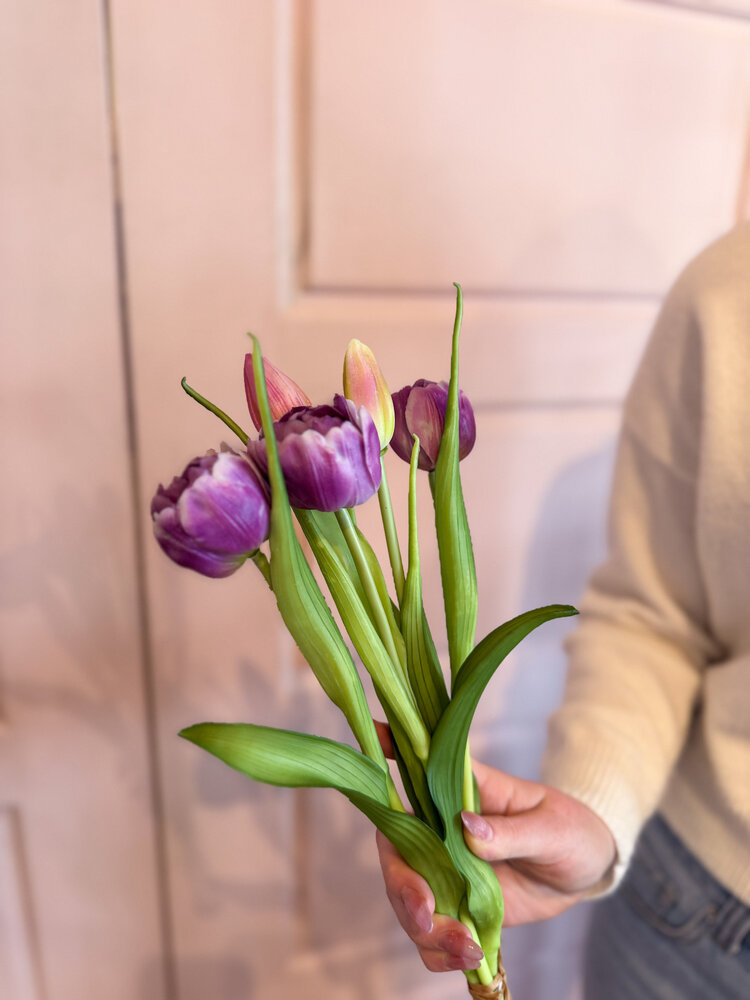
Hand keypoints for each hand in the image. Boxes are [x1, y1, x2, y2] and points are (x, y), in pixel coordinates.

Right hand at [377, 758, 615, 970]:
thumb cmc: (570, 829)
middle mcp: (443, 829)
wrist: (585, 870)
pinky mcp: (457, 906)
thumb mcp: (552, 827)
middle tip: (426, 913)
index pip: (418, 767)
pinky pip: (430, 934)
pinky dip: (439, 952)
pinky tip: (468, 959)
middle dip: (403, 885)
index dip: (389, 750)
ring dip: (424, 928)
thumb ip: (512, 831)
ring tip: (466, 947)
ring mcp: (446, 869)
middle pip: (397, 850)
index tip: (375, 733)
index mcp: (464, 792)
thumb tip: (467, 827)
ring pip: (407, 898)